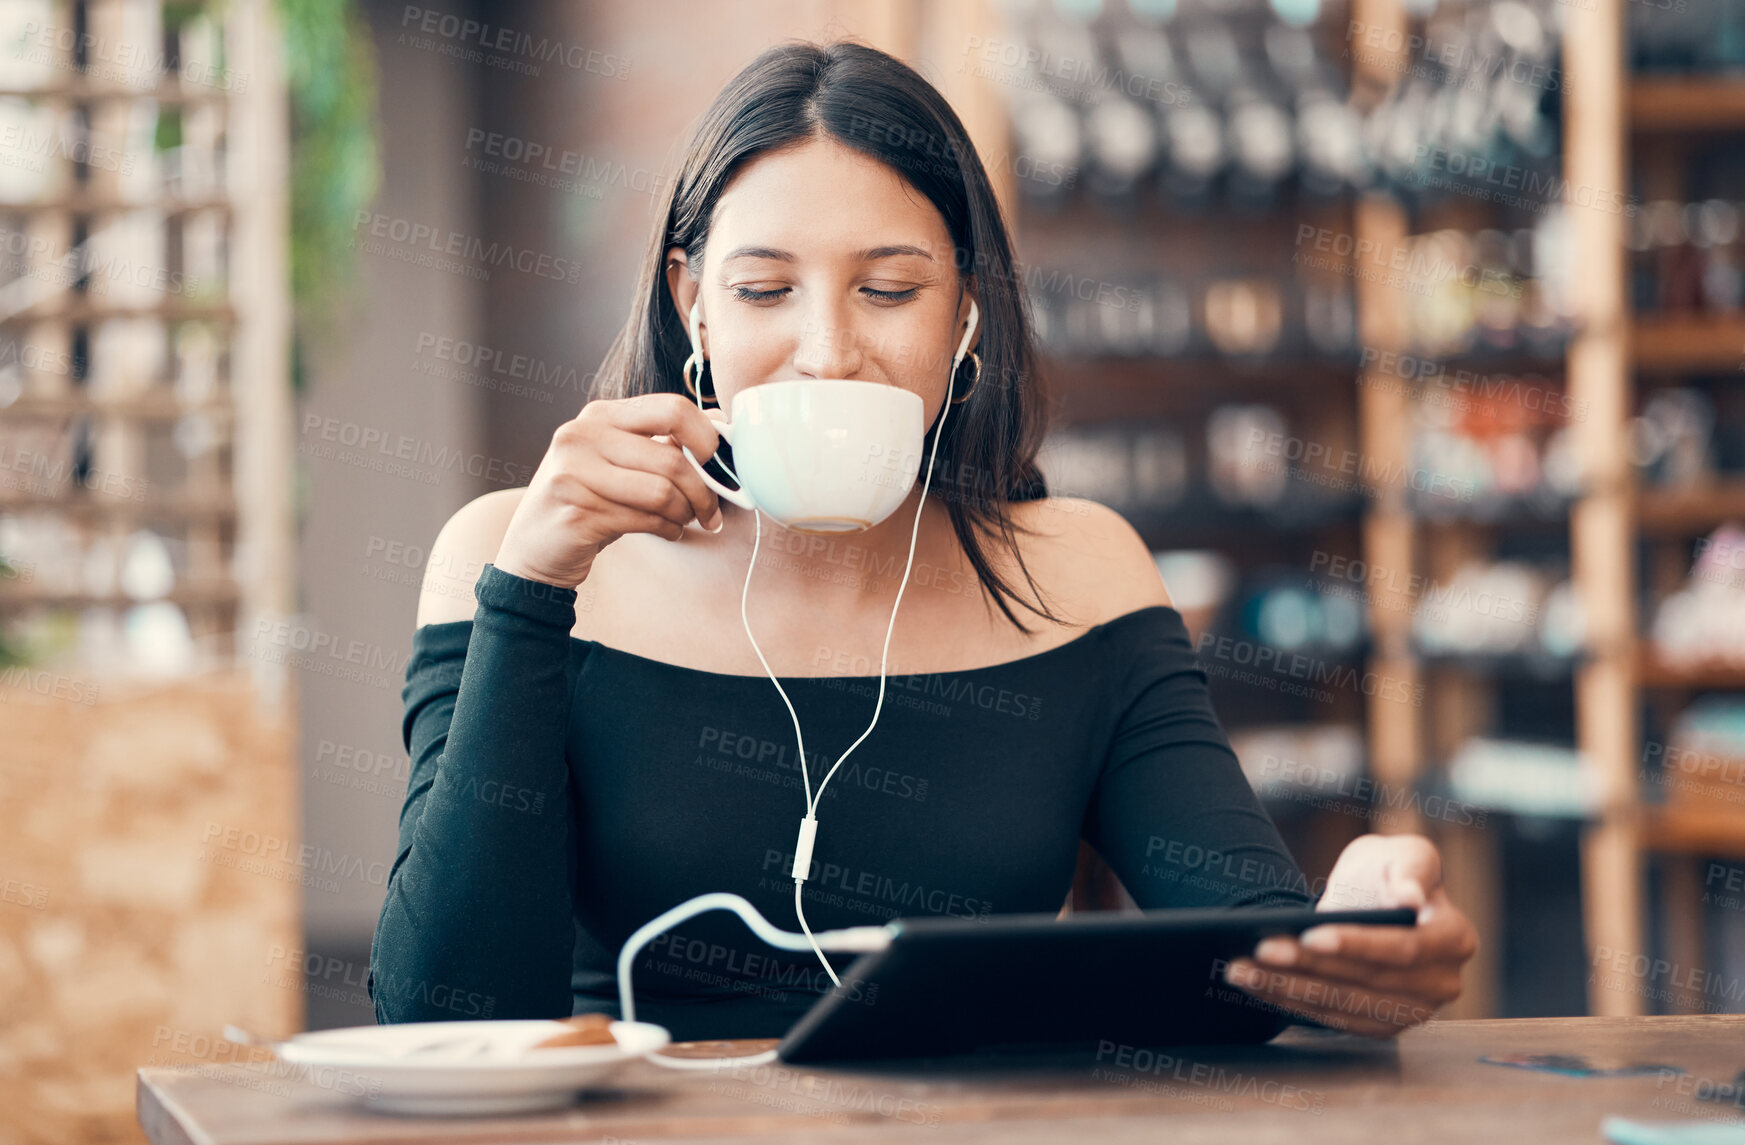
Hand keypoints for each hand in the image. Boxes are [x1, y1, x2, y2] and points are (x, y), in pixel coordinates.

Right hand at [494, 393, 726, 589]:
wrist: (535, 548)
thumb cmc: (589, 501)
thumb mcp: (620, 462)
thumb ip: (660, 442)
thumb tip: (719, 426)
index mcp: (599, 415)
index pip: (671, 408)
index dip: (707, 438)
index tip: (720, 464)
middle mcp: (581, 436)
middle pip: (671, 459)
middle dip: (704, 492)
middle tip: (711, 512)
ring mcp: (573, 473)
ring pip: (661, 492)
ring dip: (685, 514)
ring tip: (685, 521)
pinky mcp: (576, 512)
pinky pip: (645, 520)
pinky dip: (667, 530)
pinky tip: (667, 532)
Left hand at [1220, 833, 1478, 1037]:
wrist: (1374, 898)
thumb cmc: (1390, 870)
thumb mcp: (1406, 853)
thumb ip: (1412, 868)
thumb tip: (1410, 897)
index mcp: (1455, 938)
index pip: (1405, 947)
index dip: (1357, 944)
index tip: (1310, 935)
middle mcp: (1441, 983)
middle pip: (1367, 980)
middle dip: (1309, 966)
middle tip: (1260, 949)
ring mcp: (1413, 1011)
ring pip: (1344, 1005)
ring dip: (1288, 989)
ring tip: (1241, 969)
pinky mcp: (1380, 1025)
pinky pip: (1332, 1018)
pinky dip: (1290, 1002)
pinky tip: (1255, 985)